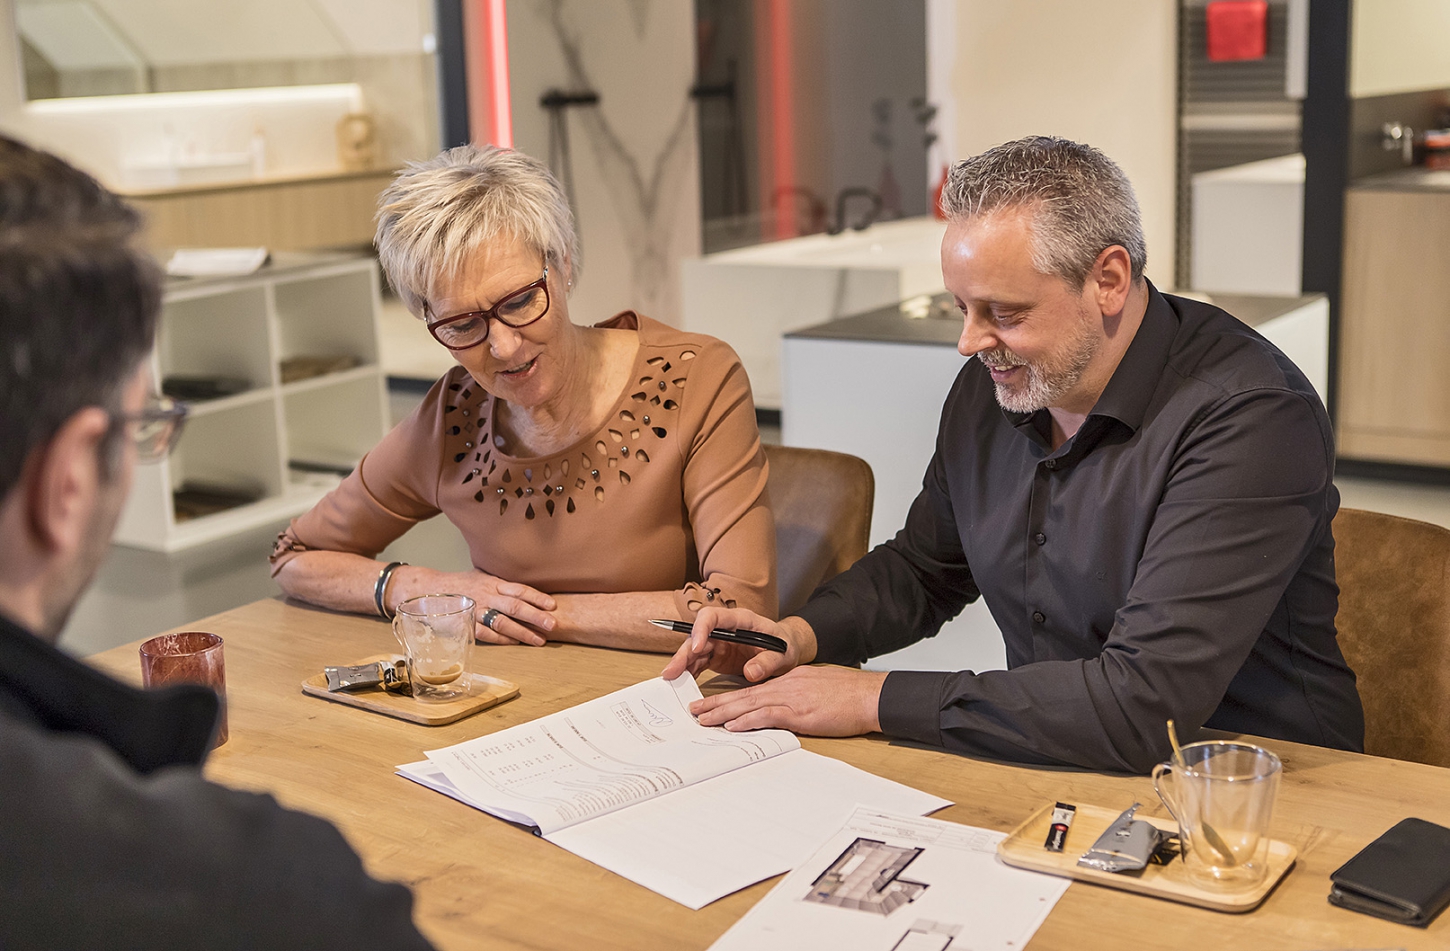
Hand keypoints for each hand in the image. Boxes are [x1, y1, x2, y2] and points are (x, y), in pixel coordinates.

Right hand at [459, 571, 556, 646]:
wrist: (428, 589)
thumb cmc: (459, 584)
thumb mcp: (482, 577)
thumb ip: (501, 584)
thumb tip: (524, 589)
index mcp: (493, 583)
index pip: (519, 589)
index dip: (537, 597)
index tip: (552, 606)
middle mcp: (487, 595)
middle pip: (515, 605)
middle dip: (536, 616)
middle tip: (553, 624)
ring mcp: (476, 610)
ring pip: (503, 621)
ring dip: (523, 632)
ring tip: (539, 640)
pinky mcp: (465, 624)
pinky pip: (486, 634)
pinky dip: (501, 639)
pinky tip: (515, 643)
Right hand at [661, 608, 815, 681]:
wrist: (785, 652)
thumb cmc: (784, 646)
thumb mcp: (783, 654)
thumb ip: (768, 661)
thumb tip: (751, 672)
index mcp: (740, 620)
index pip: (713, 616)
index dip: (701, 629)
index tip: (696, 646)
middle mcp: (724, 629)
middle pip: (697, 636)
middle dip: (683, 653)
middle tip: (671, 672)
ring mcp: (718, 643)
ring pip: (693, 651)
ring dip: (681, 665)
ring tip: (670, 680)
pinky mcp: (715, 657)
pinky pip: (698, 664)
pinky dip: (688, 673)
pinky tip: (680, 684)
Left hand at [689, 666, 887, 736]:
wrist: (869, 696)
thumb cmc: (849, 695)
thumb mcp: (817, 689)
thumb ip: (797, 697)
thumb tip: (783, 710)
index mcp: (789, 681)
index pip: (752, 689)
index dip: (729, 697)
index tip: (711, 704)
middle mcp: (785, 686)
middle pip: (743, 694)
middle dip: (716, 704)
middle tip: (694, 711)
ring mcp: (791, 698)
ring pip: (749, 703)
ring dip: (723, 713)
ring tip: (703, 720)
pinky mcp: (800, 713)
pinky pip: (768, 715)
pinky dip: (748, 720)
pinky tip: (733, 726)